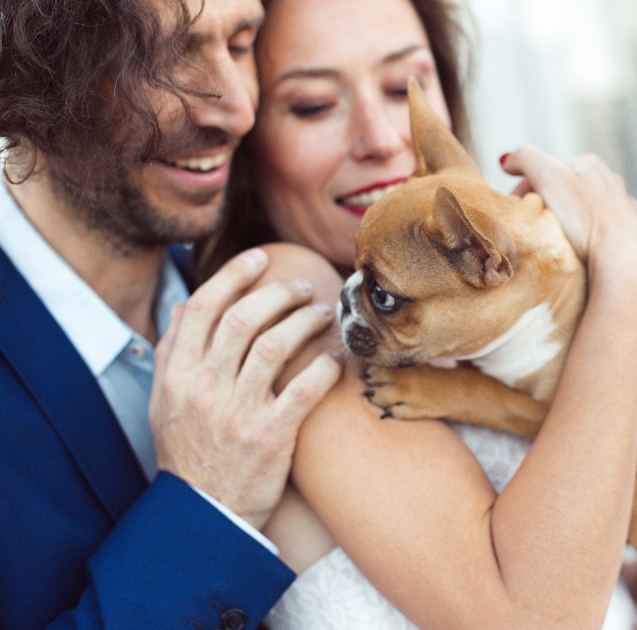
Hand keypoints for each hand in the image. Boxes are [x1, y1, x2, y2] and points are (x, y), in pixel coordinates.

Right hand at [149, 248, 342, 528]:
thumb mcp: (164, 404)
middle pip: (245, 318)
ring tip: (323, 313)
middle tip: (303, 286)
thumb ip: (172, 354)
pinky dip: (323, 367)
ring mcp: (237, 412)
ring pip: (276, 345)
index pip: (203, 308)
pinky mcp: (271, 435)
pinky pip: (304, 389)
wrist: (204, 515)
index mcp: (176, 375)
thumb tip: (181, 308)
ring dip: (305, 321)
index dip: (233, 275)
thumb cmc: (188, 454)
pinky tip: (336, 358)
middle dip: (278, 292)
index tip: (260, 257)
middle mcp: (204, 388)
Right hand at [501, 147, 636, 291]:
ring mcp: (624, 208)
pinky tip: (581, 251)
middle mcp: (611, 181)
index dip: (523, 192)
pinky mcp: (633, 236)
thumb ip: (525, 159)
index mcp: (590, 164)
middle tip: (529, 229)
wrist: (624, 261)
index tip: (513, 215)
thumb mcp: (548, 177)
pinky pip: (603, 233)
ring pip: (585, 212)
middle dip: (545, 206)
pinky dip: (589, 238)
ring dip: (567, 223)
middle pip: (565, 192)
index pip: (544, 172)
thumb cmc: (585, 218)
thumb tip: (506, 159)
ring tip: (553, 243)